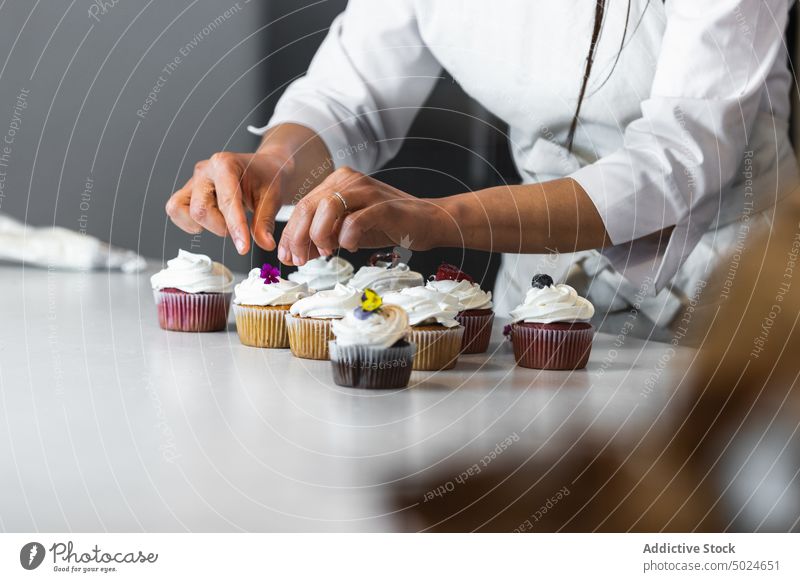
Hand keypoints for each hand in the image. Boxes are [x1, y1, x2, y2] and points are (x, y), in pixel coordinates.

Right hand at [165, 151, 290, 253]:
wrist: (263, 169)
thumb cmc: (267, 179)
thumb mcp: (273, 198)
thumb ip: (265, 222)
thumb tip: (265, 244)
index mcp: (226, 164)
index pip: (227, 201)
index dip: (235, 227)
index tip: (243, 247)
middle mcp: (205, 171)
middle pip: (200, 209)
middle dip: (221, 227)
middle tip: (240, 228)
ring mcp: (193, 181)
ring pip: (180, 209)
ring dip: (203, 224)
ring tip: (224, 221)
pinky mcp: (188, 192)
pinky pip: (176, 210)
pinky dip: (189, 222)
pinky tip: (212, 221)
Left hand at [277, 166, 451, 265]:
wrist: (426, 221)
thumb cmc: (387, 225)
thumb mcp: (347, 232)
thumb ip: (323, 239)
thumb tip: (296, 254)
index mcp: (337, 183)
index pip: (303, 205)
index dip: (291, 233)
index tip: (288, 256)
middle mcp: (348, 181)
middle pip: (309, 206)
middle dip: (299, 236)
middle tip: (300, 259)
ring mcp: (366, 191)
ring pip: (327, 208)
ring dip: (320, 235)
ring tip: (326, 252)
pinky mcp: (383, 205)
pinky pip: (355, 220)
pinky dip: (347, 236)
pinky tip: (349, 246)